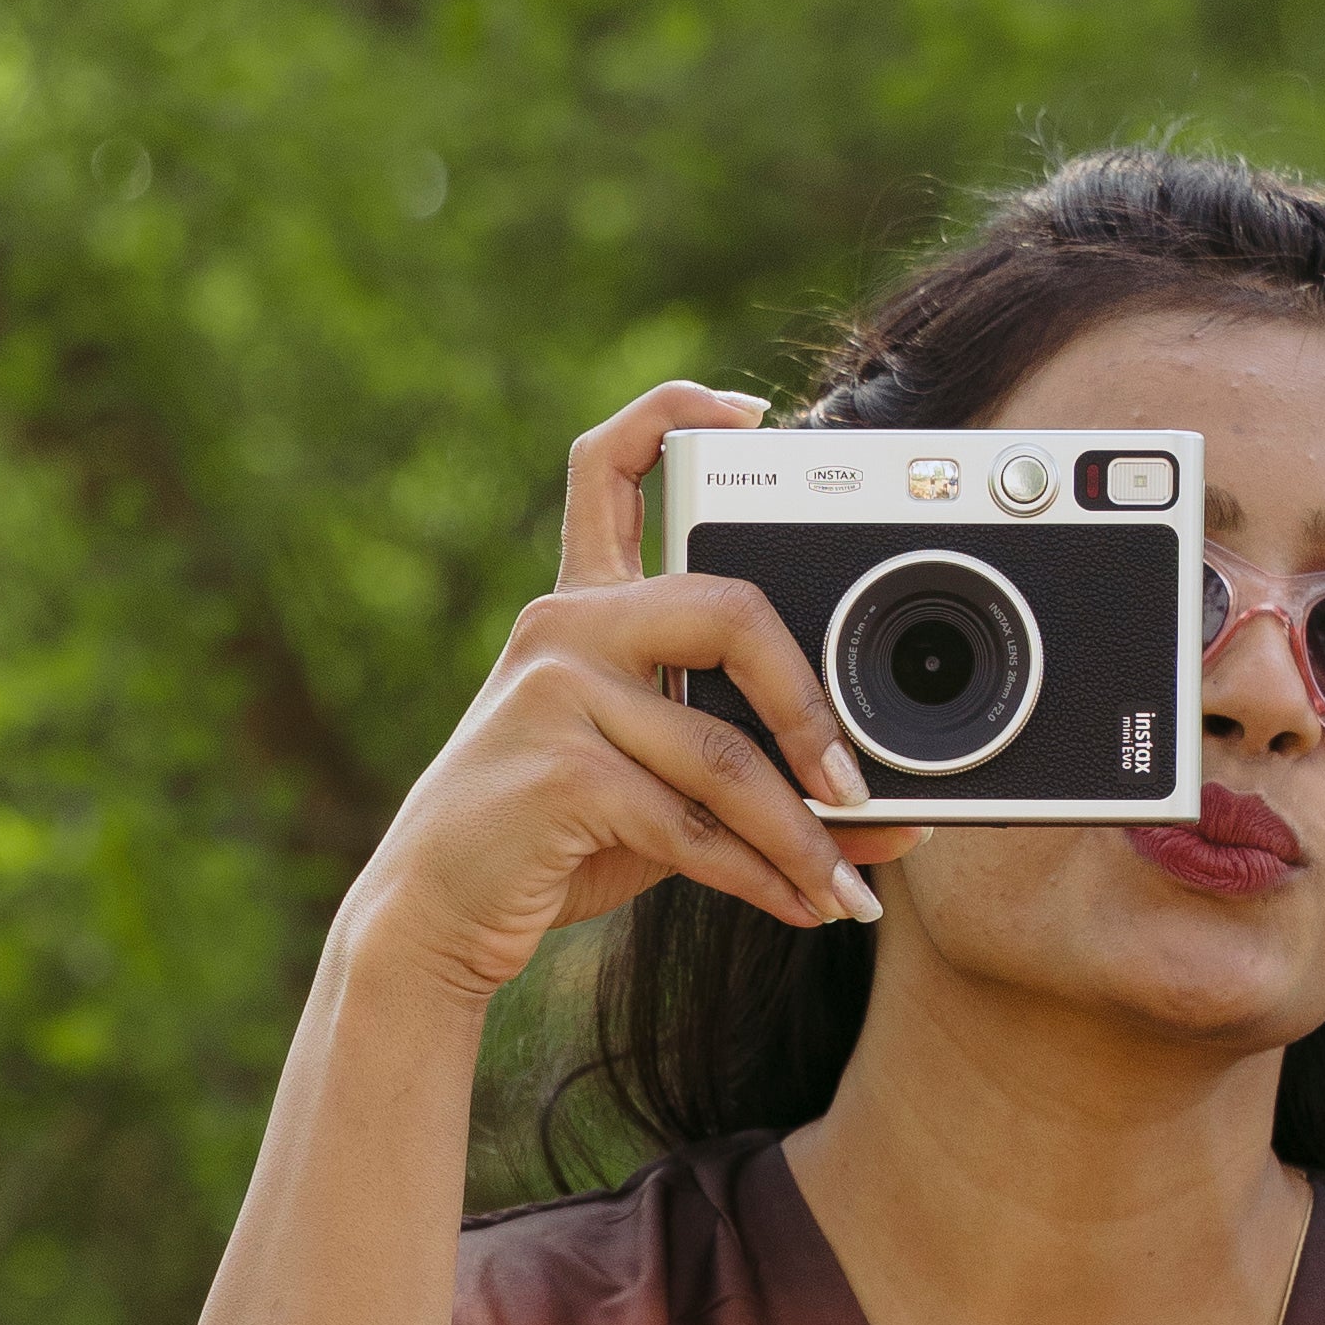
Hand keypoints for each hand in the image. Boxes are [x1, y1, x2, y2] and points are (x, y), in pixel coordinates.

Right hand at [334, 380, 909, 1008]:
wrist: (434, 911)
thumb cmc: (550, 840)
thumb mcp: (655, 788)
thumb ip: (748, 774)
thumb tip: (890, 814)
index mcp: (582, 603)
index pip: (611, 464)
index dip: (676, 414)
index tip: (752, 413)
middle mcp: (565, 626)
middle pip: (728, 608)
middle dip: (810, 704)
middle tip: (856, 781)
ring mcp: (556, 693)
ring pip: (723, 754)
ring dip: (801, 833)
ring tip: (847, 888)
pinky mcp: (557, 773)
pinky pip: (690, 825)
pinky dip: (759, 875)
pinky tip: (800, 904)